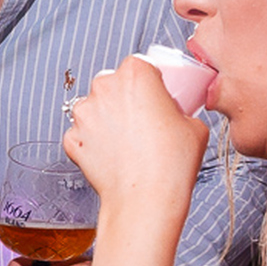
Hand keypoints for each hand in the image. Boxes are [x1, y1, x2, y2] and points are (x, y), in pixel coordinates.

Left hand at [63, 57, 207, 219]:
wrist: (146, 199)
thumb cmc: (171, 163)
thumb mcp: (194, 125)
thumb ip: (180, 109)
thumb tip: (174, 114)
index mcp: (135, 73)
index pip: (140, 66)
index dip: (149, 82)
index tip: (155, 96)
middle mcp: (103, 87)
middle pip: (113, 84)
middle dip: (125, 99)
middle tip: (144, 122)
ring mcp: (83, 113)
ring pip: (95, 108)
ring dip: (107, 119)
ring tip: (128, 142)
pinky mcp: (72, 139)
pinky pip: (83, 134)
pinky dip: (94, 143)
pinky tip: (113, 156)